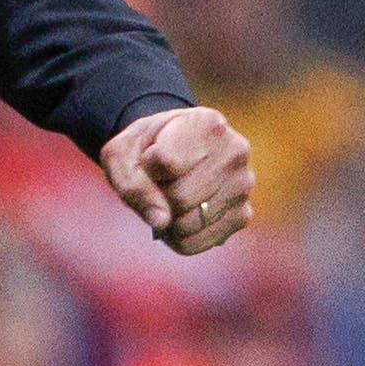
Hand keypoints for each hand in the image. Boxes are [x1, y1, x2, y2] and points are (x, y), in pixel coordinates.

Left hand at [99, 105, 253, 255]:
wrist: (170, 152)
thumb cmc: (145, 150)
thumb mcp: (121, 155)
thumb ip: (131, 184)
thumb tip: (162, 222)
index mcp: (207, 122)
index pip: (168, 162)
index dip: (147, 166)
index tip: (151, 155)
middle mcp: (235, 151)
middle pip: (180, 198)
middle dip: (158, 195)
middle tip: (160, 179)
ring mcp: (243, 185)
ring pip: (187, 224)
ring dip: (166, 217)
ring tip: (171, 194)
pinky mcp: (243, 215)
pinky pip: (195, 243)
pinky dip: (176, 236)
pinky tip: (181, 212)